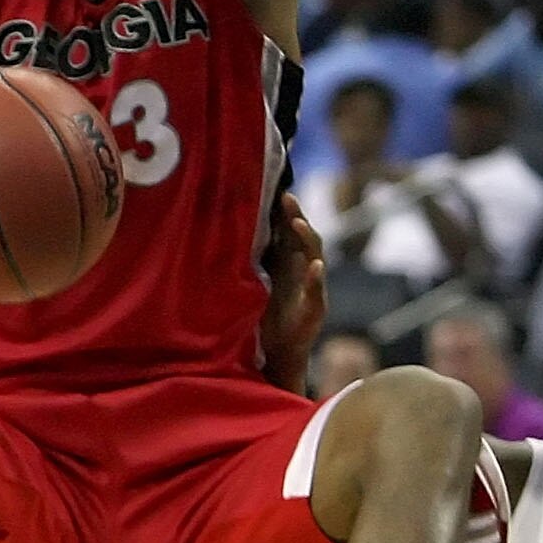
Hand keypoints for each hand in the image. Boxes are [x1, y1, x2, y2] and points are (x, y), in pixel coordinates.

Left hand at [258, 193, 325, 393]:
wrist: (276, 353)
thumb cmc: (262, 316)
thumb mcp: (252, 283)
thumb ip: (248, 259)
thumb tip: (224, 231)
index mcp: (287, 263)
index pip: (288, 230)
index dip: (284, 211)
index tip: (275, 189)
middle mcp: (302, 271)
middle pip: (304, 236)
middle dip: (297, 216)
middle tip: (288, 197)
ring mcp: (312, 288)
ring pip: (315, 257)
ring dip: (308, 239)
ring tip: (299, 224)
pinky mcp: (316, 309)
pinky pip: (318, 291)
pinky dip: (316, 278)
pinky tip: (315, 267)